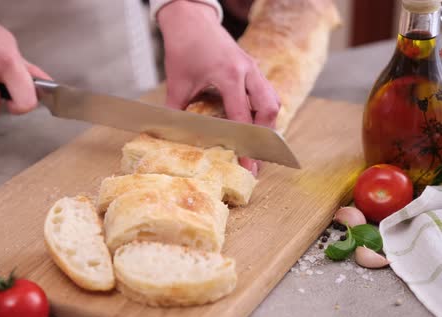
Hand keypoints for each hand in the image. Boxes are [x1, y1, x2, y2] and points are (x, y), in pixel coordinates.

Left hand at [158, 1, 279, 174]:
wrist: (191, 20)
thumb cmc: (183, 49)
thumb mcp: (177, 84)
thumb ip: (176, 114)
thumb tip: (171, 141)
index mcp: (229, 75)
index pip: (243, 118)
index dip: (246, 145)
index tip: (247, 167)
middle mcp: (248, 71)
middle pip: (269, 109)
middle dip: (265, 137)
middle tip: (256, 161)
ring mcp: (253, 68)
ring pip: (272, 101)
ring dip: (267, 124)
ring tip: (255, 147)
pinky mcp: (252, 68)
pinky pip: (267, 93)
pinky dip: (263, 111)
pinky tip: (252, 125)